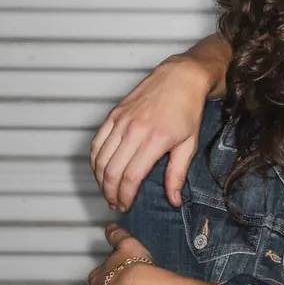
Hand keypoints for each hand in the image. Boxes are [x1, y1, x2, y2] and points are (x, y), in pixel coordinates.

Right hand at [90, 54, 213, 210]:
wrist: (181, 78)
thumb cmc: (188, 109)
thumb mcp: (189, 145)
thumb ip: (177, 174)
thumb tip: (173, 200)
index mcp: (154, 139)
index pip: (131, 177)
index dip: (125, 196)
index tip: (126, 206)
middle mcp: (134, 130)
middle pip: (111, 171)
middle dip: (110, 192)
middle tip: (115, 203)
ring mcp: (121, 120)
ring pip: (99, 158)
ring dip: (100, 179)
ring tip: (107, 191)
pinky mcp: (114, 113)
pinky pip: (96, 141)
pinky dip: (94, 159)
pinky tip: (100, 170)